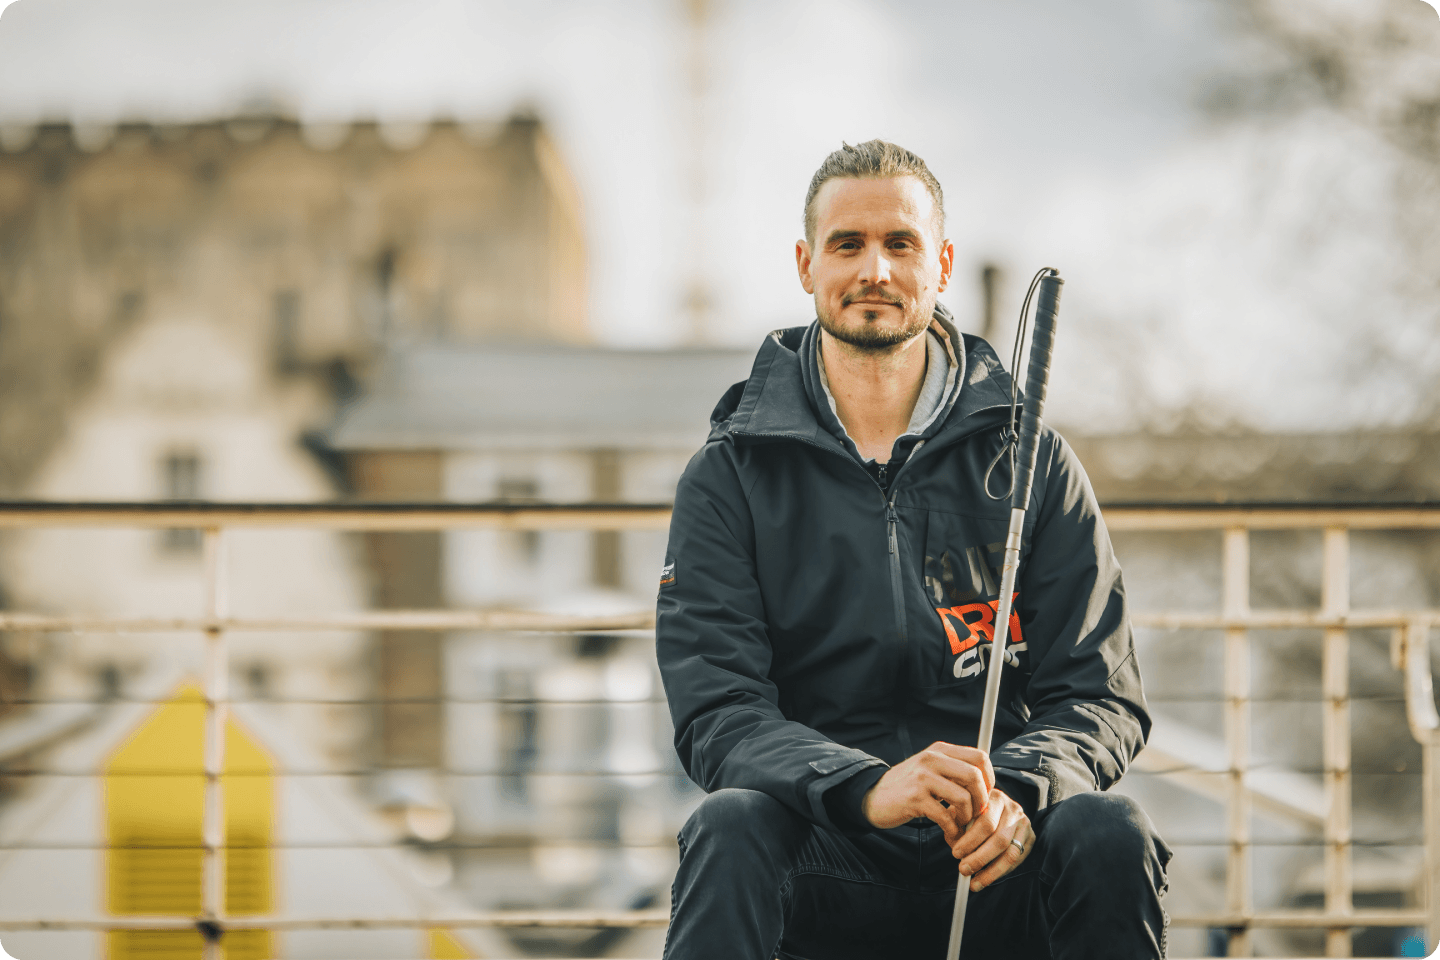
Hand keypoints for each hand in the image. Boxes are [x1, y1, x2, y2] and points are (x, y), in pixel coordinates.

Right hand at [860, 741, 993, 844]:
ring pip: (963, 797)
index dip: (989, 778)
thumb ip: (954, 770)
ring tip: (961, 824)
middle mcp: (931, 759)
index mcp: (939, 750)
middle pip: (974, 776)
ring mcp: (922, 778)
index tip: (985, 795)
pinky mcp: (915, 799)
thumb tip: (987, 783)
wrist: (873, 797)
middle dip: (981, 800)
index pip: (979, 757)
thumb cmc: (908, 786)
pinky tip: (949, 833)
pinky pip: (946, 816)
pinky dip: (953, 829)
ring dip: (967, 817)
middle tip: (976, 814)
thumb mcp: (930, 769)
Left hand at [952, 786, 1032, 891]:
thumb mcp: (962, 813)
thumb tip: (956, 847)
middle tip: (963, 870)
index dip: (970, 841)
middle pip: (1000, 839)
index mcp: (995, 798)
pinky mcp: (1031, 837)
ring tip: (974, 883)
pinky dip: (1000, 872)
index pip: (986, 822)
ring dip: (991, 872)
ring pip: (1011, 853)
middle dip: (980, 858)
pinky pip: (1017, 860)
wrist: (997, 807)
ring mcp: (1024, 823)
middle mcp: (1013, 809)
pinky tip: (986, 877)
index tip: (955, 854)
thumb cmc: (974, 812)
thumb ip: (956, 826)